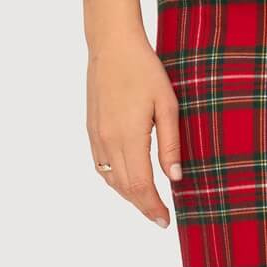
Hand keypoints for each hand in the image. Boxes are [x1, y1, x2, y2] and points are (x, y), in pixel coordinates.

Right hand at [86, 34, 183, 225]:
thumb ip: (171, 144)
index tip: (166, 221)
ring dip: (128, 195)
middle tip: (160, 217)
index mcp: (129, 137)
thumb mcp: (167, 104)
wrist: (112, 45)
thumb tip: (175, 178)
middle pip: (125, 188)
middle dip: (143, 206)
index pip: (141, 186)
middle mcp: (108, 141)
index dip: (153, 207)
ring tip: (147, 202)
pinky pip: (101, 165)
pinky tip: (127, 180)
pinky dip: (114, 180)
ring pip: (111, 179)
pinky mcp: (91, 128)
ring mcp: (96, 136)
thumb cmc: (145, 70)